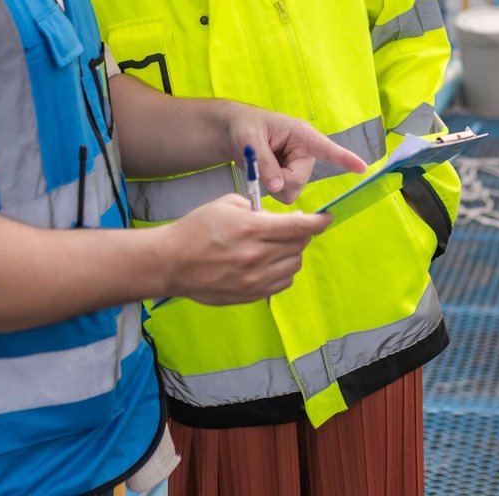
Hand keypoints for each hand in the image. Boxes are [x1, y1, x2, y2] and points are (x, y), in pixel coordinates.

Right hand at [162, 195, 330, 305]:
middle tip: (294, 227)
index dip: (318, 222)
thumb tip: (284, 218)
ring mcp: (254, 279)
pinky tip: (270, 262)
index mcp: (251, 229)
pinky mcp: (250, 295)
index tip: (326, 218)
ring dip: (293, 252)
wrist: (171, 262)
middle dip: (302, 234)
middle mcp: (256, 256)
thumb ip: (259, 210)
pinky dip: (283, 271)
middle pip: (299, 246)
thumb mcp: (227, 204)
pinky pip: (282, 283)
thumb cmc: (196, 229)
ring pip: (293, 266)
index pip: (299, 227)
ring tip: (277, 245)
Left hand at [223, 105, 368, 203]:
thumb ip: (264, 162)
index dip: (344, 158)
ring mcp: (297, 167)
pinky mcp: (289, 178)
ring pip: (292, 191)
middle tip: (258, 166)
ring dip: (273, 185)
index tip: (362, 167)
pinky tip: (263, 174)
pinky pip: (284, 194)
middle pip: (299, 181)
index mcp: (301, 135)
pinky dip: (270, 189)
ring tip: (260, 166)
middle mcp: (304, 153)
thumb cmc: (244, 126)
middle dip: (279, 180)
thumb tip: (278, 187)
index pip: (326, 148)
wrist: (232, 132)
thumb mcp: (250, 140)